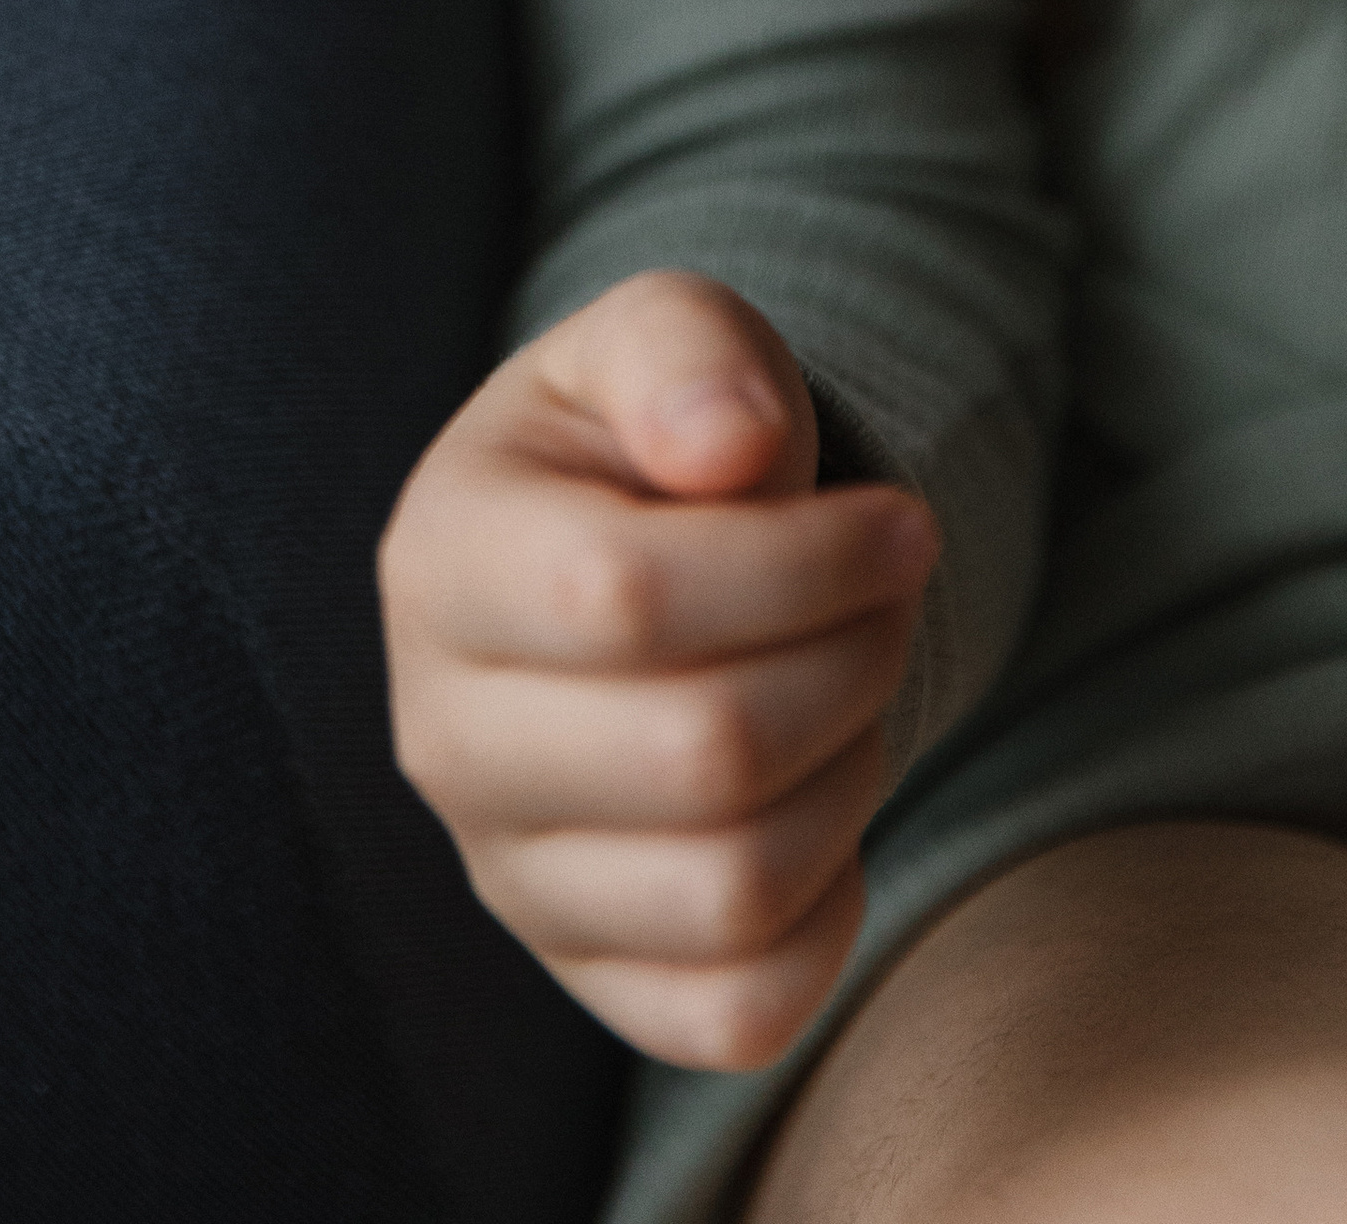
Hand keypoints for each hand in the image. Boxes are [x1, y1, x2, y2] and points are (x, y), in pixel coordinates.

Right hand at [378, 271, 938, 1067]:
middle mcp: (445, 738)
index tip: (902, 523)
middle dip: (852, 660)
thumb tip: (728, 448)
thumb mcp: (662, 335)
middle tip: (890, 598)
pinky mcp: (588, 972)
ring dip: (851, 774)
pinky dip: (829, 916)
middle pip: (703, 752)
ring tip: (851, 683)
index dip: (807, 565)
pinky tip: (824, 800)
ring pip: (733, 889)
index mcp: (445, 561)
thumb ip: (690, 354)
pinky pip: (739, 1011)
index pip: (631, 598)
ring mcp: (508, 876)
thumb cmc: (651, 437)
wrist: (629, 558)